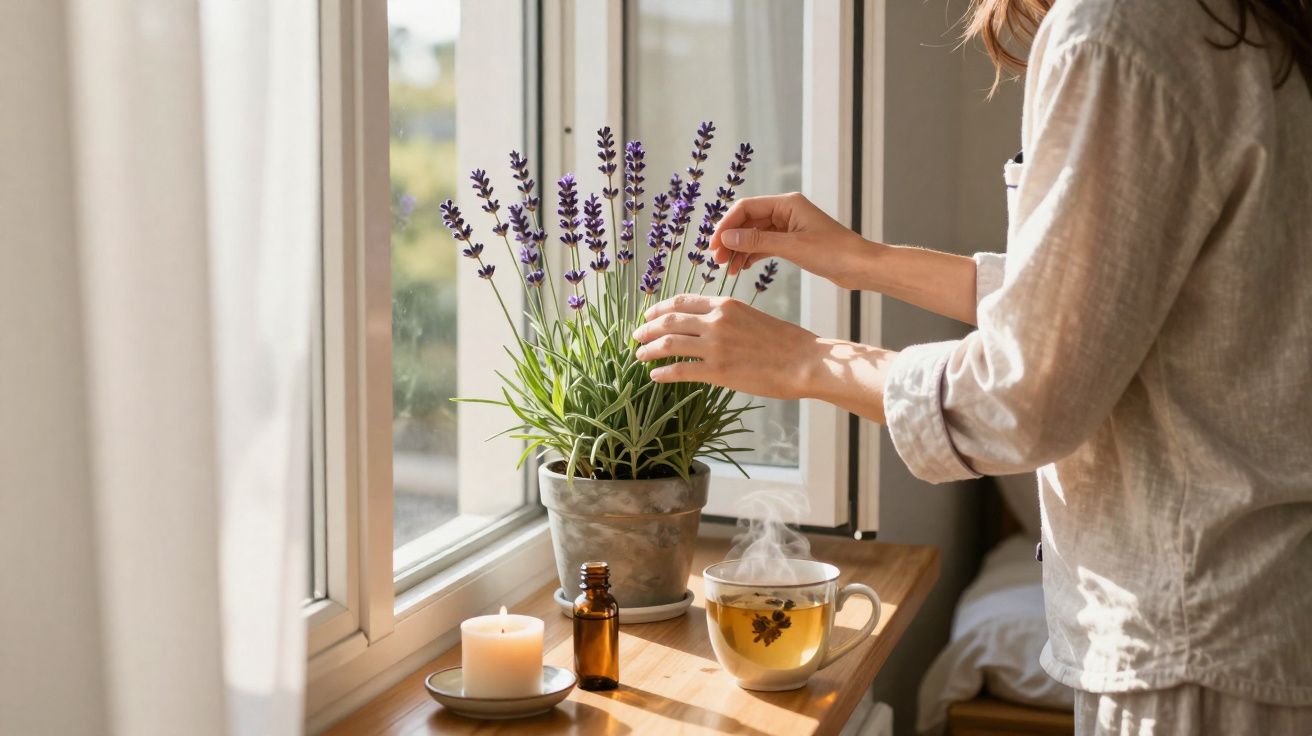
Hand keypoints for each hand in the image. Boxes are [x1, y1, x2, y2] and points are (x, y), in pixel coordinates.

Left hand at [632, 294, 821, 399]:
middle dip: (647, 328)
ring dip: (648, 350)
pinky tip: (655, 376)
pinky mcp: (718, 371)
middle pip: (669, 320)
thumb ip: (728, 318)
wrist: (804, 361)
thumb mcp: (753, 317)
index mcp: (725, 304)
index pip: (682, 301)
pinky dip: (662, 373)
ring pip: (668, 344)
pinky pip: (680, 371)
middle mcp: (716, 321)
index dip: (660, 308)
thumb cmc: (785, 342)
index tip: (649, 314)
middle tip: (637, 336)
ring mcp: (715, 346)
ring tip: (640, 356)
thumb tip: (708, 326)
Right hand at [711, 192, 877, 288]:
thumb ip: (757, 242)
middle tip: (717, 261)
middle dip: (731, 240)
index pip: (746, 208)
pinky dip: (752, 256)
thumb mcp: (792, 247)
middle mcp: (786, 211)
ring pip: (754, 235)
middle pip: (748, 221)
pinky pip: (765, 245)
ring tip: (728, 270)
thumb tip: (727, 239)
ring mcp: (789, 227)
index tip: (714, 245)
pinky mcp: (793, 242)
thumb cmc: (834, 252)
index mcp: (787, 204)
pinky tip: (742, 268)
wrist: (861, 267)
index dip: (726, 225)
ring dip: (739, 250)